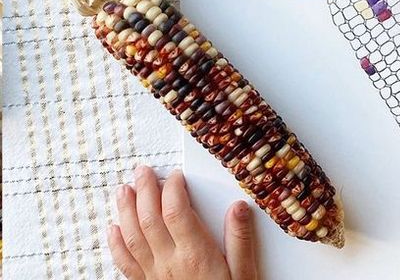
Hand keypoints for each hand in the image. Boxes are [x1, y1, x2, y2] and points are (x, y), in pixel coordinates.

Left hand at [107, 166, 256, 279]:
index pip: (175, 212)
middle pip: (148, 219)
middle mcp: (170, 264)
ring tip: (123, 190)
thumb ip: (241, 240)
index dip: (172, 188)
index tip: (176, 175)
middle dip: (143, 190)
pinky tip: (113, 229)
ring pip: (132, 237)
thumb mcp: (245, 275)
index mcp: (195, 256)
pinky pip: (125, 264)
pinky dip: (116, 244)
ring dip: (125, 211)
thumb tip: (239, 207)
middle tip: (142, 171)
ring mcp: (154, 277)